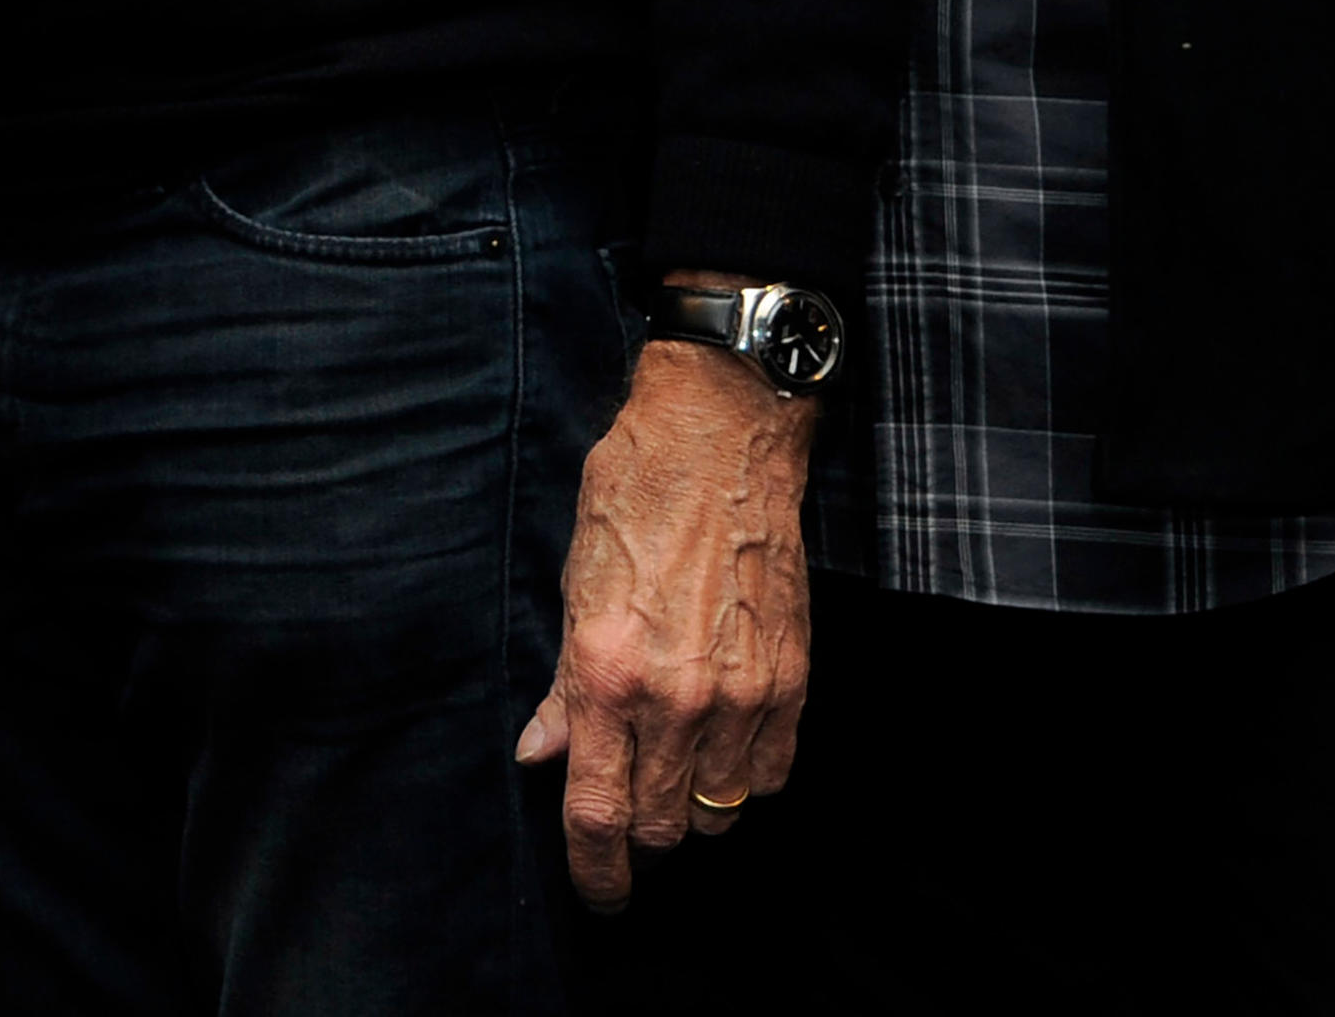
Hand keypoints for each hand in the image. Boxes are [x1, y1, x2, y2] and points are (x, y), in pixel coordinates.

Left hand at [516, 334, 814, 909]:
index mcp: (608, 673)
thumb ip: (564, 687)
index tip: (599, 892)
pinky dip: (744, 780)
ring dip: (691, 806)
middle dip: (638, 833)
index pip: (597, 812)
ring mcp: (742, 694)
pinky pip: (770, 777)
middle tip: (627, 808)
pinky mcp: (792, 682)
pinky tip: (721, 749)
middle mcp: (677, 697)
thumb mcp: (574, 586)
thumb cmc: (633, 499)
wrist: (722, 442)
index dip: (595, 870)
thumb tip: (542, 756)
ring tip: (673, 769)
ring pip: (717, 811)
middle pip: (658, 824)